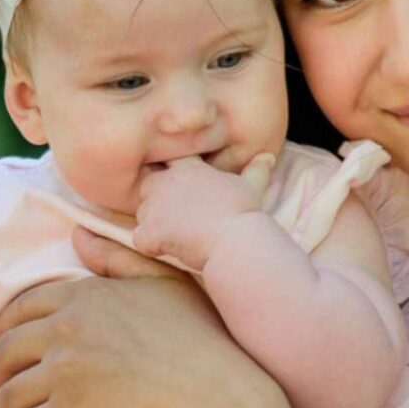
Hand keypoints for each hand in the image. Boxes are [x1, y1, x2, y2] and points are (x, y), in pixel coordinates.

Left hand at [0, 236, 288, 407]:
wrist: (216, 402)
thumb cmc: (201, 341)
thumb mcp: (165, 283)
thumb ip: (118, 257)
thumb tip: (76, 234)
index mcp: (83, 295)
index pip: (20, 308)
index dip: (3, 330)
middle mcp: (64, 330)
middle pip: (4, 349)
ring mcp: (62, 373)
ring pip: (5, 391)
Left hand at [131, 152, 276, 270]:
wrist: (235, 239)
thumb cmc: (244, 213)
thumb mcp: (253, 186)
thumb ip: (257, 169)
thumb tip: (268, 157)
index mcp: (188, 168)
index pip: (168, 161)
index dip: (170, 174)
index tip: (181, 190)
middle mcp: (167, 182)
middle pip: (148, 185)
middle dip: (157, 198)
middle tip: (177, 216)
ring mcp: (156, 206)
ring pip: (143, 213)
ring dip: (154, 223)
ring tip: (176, 236)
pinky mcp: (151, 231)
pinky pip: (139, 239)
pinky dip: (150, 246)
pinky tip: (167, 251)